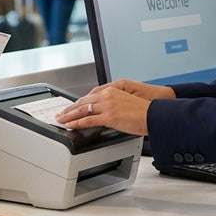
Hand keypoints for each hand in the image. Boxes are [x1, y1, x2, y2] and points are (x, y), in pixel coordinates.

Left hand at [55, 80, 172, 134]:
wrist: (154, 114)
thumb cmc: (145, 111)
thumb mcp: (127, 102)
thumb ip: (114, 105)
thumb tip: (107, 113)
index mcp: (112, 90)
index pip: (90, 95)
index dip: (79, 102)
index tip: (72, 106)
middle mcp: (108, 95)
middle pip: (83, 101)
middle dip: (70, 108)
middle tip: (61, 113)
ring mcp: (107, 105)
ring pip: (82, 109)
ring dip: (69, 115)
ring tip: (61, 120)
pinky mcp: (109, 116)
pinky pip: (88, 120)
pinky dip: (76, 123)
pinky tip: (70, 125)